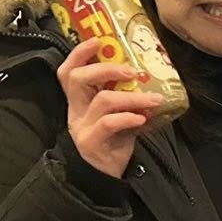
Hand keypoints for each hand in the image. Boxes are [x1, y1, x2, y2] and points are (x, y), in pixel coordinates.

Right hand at [59, 39, 162, 177]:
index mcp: (79, 102)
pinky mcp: (91, 143)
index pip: (68, 72)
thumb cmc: (113, 143)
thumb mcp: (119, 115)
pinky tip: (142, 119)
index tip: (97, 41)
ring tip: (153, 100)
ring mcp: (82, 127)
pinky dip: (128, 117)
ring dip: (132, 97)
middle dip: (105, 69)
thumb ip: (126, 97)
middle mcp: (76, 111)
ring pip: (102, 101)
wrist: (103, 179)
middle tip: (131, 70)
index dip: (79, 54)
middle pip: (78, 79)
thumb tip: (150, 78)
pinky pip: (108, 123)